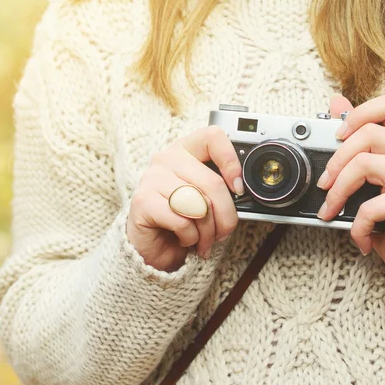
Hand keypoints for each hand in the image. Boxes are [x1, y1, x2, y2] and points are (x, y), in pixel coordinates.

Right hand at [127, 126, 243, 271]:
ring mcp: (152, 178)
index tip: (238, 188)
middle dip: (226, 216)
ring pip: (200, 205)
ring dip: (208, 231)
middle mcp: (166, 158)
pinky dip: (190, 237)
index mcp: (185, 150)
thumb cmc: (182, 220)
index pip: (212, 137)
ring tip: (203, 239)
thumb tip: (242, 192)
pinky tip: (184, 239)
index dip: (231, 161)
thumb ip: (221, 188)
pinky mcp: (143, 201)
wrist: (152, 247)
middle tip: (223, 232)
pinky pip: (182, 221)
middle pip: (213, 182)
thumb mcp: (205, 199)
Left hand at [317, 94, 384, 300]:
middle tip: (324, 185)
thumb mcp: (371, 172)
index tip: (337, 136)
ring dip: (337, 192)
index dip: (359, 114)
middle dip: (335, 161)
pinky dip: (355, 225)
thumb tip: (336, 102)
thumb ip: (357, 137)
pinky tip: (359, 235)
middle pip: (367, 133)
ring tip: (332, 210)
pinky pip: (367, 205)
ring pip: (362, 164)